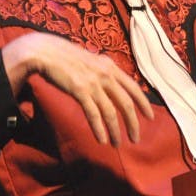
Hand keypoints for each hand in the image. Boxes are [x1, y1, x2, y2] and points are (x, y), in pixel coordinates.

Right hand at [2, 32, 153, 145]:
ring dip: (115, 131)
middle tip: (136, 139)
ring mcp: (93, 83)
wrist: (45, 51)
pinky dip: (100, 129)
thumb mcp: (93, 61)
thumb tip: (114, 86)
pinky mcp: (80, 91)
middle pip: (126, 103)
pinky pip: (94, 114)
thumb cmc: (67, 58)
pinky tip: (102, 140)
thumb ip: (104, 72)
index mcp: (111, 67)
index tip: (150, 117)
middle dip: (133, 123)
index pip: (134, 88)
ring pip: (111, 112)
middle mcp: (106, 75)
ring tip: (117, 144)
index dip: (144, 104)